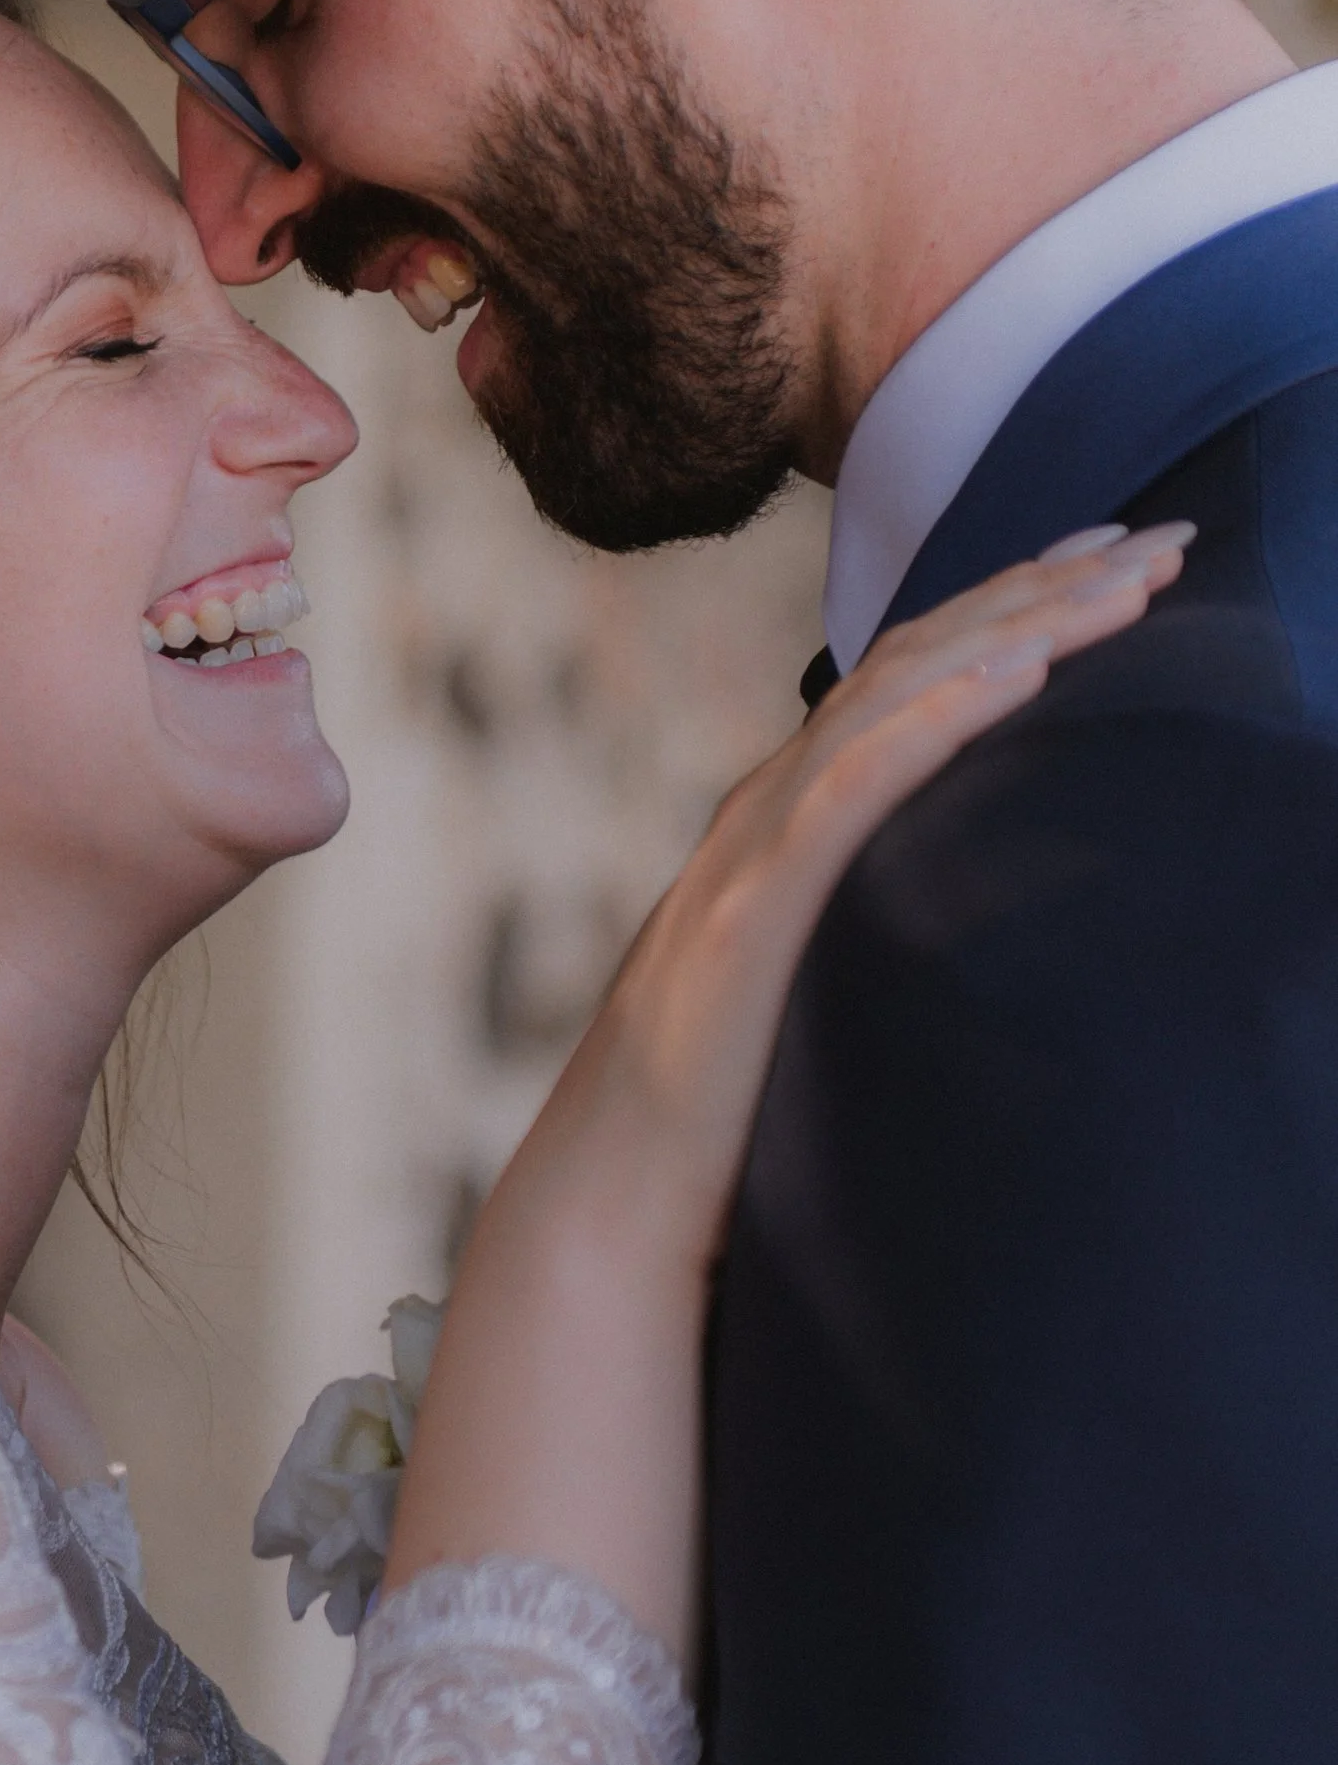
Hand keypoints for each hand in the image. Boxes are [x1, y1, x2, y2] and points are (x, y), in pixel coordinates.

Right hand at [382, 521, 1190, 1663]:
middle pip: (915, 667)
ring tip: (1119, 579)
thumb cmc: (719, 1145)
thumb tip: (981, 936)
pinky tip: (1019, 672)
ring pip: (893, 702)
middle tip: (1156, 534)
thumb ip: (869, 950)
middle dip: (1039, 589)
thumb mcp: (820, 1016)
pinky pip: (851, 789)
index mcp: (783, 839)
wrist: (608, 1230)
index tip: (1110, 573)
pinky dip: (936, 718)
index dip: (1009, 620)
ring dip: (1013, 627)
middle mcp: (764, 822)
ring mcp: (749, 860)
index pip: (910, 694)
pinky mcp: (750, 917)